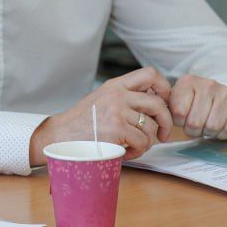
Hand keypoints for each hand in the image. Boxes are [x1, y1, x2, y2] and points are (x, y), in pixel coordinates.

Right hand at [30, 67, 174, 163]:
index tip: (164, 103)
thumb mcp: (102, 99)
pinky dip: (137, 152)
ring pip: (151, 128)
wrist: (60, 136)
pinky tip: (125, 153)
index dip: (164, 88)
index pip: (150, 74)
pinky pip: (142, 142)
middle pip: (158, 103)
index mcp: (115, 85)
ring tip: (132, 147)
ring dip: (146, 143)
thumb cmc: (81, 123)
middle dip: (166, 122)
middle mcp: (118, 94)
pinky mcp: (118, 129)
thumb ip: (125, 97)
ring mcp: (118, 111)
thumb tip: (155, 103)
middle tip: (163, 134)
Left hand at [169, 75, 226, 139]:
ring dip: (209, 133)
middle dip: (194, 131)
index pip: (178, 112)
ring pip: (212, 126)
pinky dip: (223, 134)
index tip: (182, 120)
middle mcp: (207, 83)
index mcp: (187, 82)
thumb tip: (163, 134)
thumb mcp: (178, 101)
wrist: (222, 96)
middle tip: (196, 127)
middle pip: (195, 122)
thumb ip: (169, 111)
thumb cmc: (195, 103)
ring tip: (208, 126)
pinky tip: (221, 127)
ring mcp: (225, 91)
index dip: (179, 123)